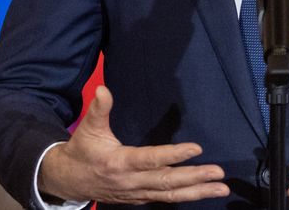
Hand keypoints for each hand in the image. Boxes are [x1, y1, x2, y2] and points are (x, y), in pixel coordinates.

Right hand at [38, 85, 229, 204]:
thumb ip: (98, 109)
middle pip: (167, 182)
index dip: (174, 155)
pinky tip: (202, 192)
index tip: (197, 149)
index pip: (151, 159)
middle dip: (195, 178)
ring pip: (170, 194)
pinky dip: (185, 196)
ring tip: (221, 188)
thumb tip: (102, 89)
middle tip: (219, 173)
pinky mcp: (139, 198)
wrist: (68, 181)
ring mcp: (136, 193)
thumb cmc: (82, 151)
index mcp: (120, 163)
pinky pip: (165, 198)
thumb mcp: (88, 129)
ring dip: (197, 191)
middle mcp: (131, 181)